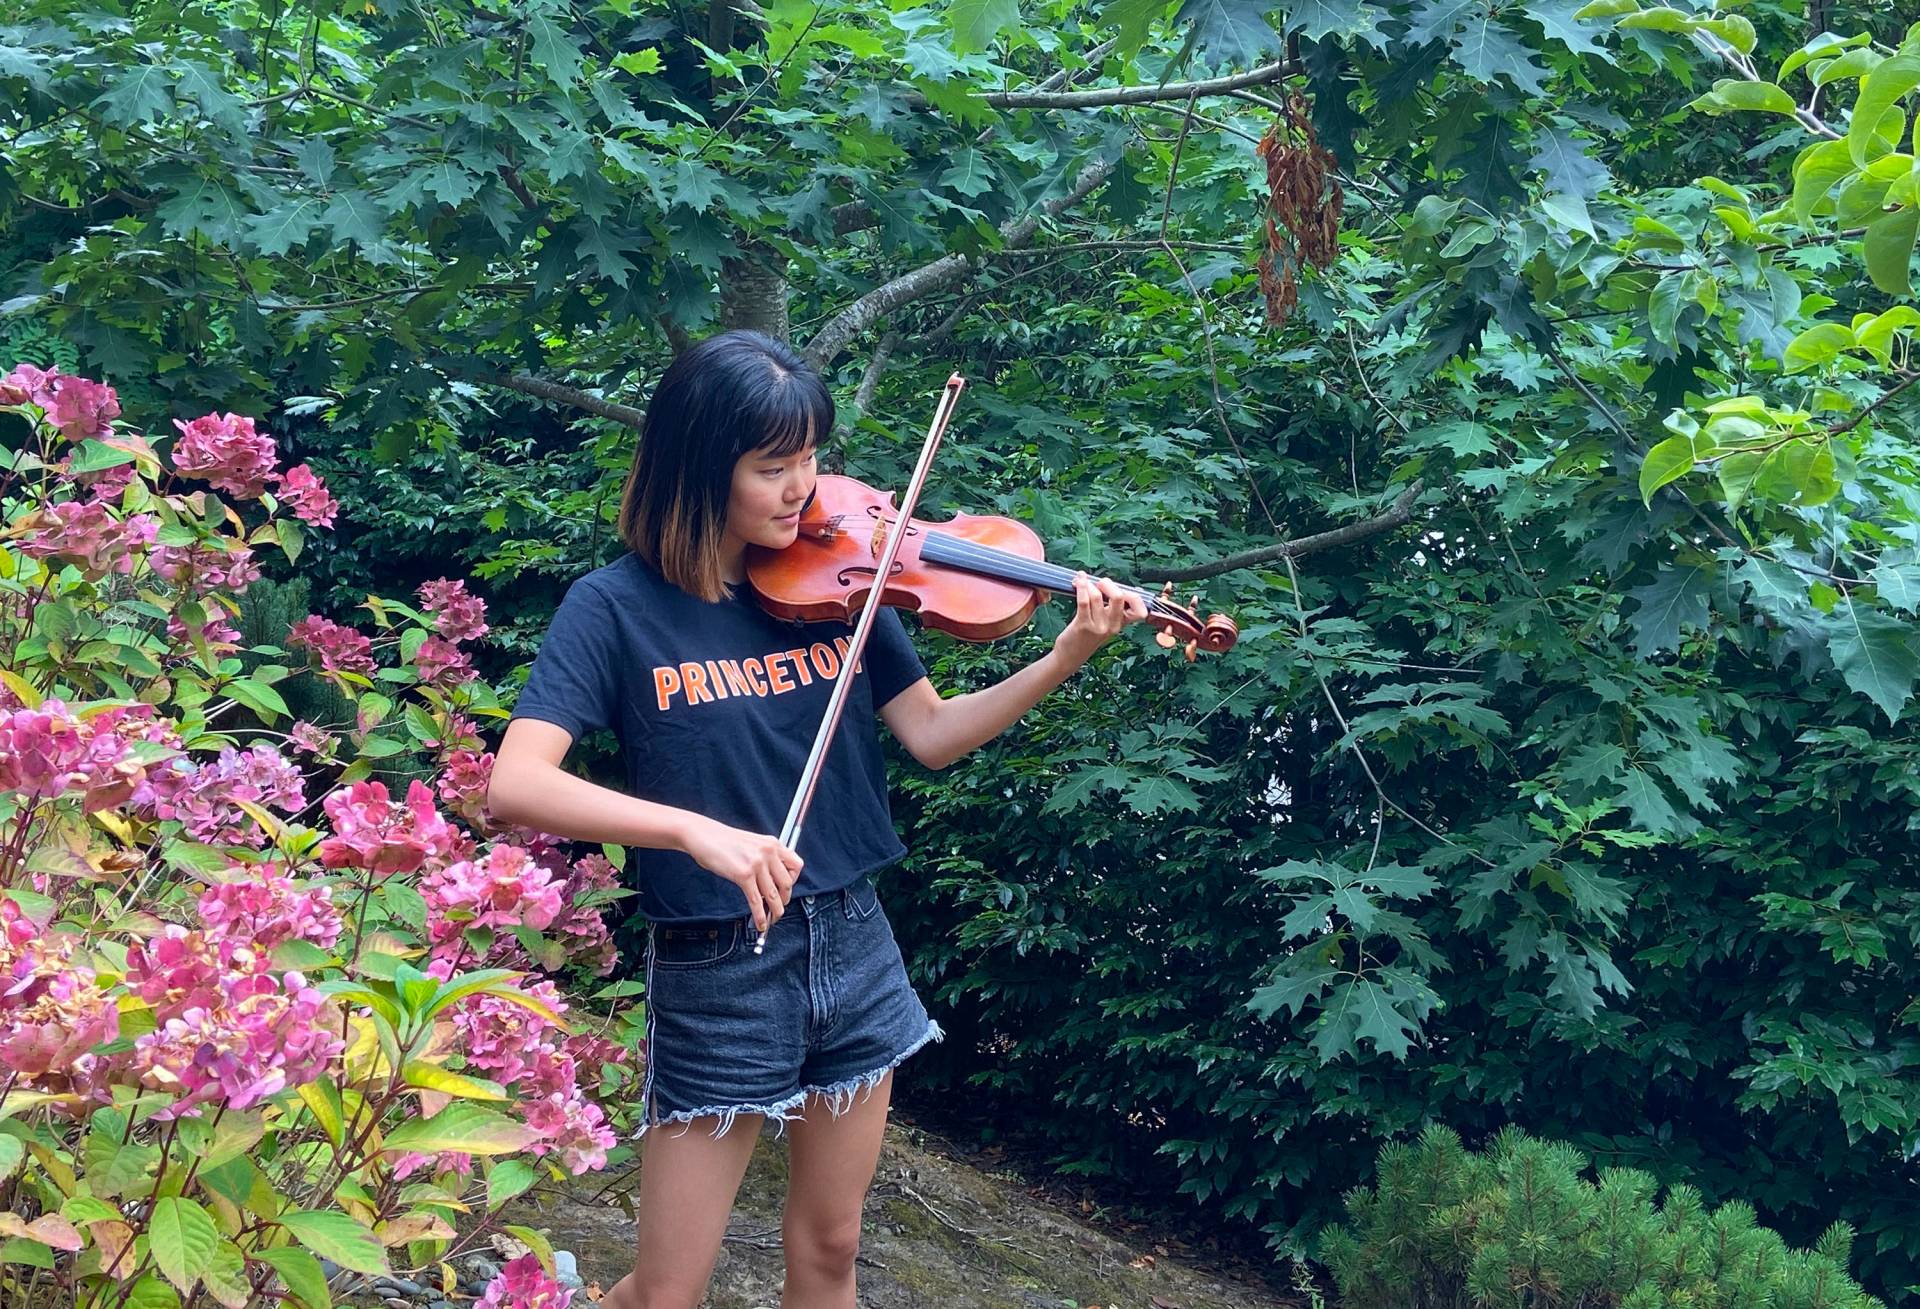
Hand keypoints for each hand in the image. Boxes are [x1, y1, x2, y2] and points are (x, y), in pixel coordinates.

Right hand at [680, 816, 802, 934]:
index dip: (794, 881)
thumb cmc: (725, 841)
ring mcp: (757, 864)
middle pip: (787, 884)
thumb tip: (773, 880)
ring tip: (772, 919)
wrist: (704, 836)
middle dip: (785, 900)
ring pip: (773, 895)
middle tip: (779, 907)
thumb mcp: (753, 843)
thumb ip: (766, 857)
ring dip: (775, 911)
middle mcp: (768, 852)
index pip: (796, 866)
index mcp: (773, 843)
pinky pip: (756, 901)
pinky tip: (760, 923)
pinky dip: (760, 915)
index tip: (786, 889)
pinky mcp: (743, 875)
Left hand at [1052, 572, 1148, 668]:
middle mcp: (1112, 626)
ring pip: (1097, 596)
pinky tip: (1079, 581)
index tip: (1122, 589)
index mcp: (1120, 624)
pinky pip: (1084, 601)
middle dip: (1108, 584)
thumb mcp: (1105, 625)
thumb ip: (1112, 608)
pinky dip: (1081, 587)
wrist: (1071, 656)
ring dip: (1089, 585)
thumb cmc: (1086, 637)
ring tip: (1084, 582)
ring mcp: (1098, 626)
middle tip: (1100, 583)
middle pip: (1119, 597)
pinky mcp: (1082, 625)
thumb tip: (1116, 586)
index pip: (1139, 611)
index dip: (1134, 596)